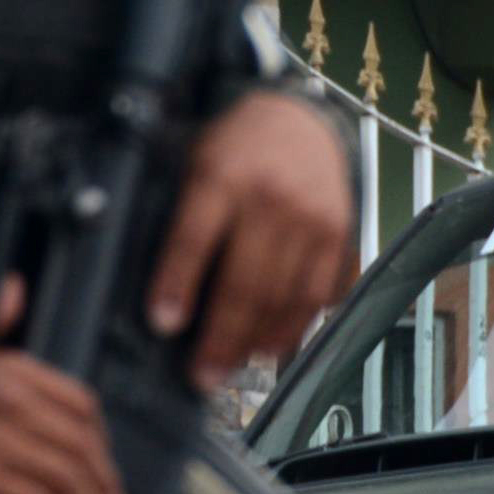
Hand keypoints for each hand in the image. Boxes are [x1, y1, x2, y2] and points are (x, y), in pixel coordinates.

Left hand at [147, 88, 359, 387]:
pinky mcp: (342, 232)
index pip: (195, 238)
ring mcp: (314, 217)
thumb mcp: (189, 167)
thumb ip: (175, 218)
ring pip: (288, 294)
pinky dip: (301, 322)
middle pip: (246, 281)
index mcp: (221, 177)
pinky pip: (324, 288)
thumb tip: (151, 289)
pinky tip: (277, 345)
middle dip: (221, 336)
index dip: (178, 285)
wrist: (296, 118)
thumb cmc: (230, 151)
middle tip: (201, 375)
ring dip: (260, 340)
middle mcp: (272, 199)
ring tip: (235, 366)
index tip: (164, 325)